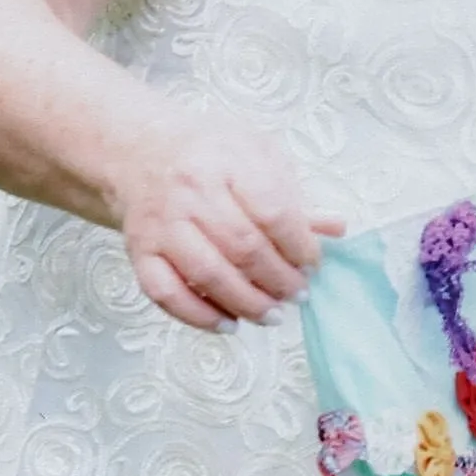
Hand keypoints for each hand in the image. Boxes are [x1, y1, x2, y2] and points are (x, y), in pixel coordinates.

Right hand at [111, 123, 343, 330]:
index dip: (299, 245)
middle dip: (278, 279)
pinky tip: (229, 324)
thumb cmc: (208, 153)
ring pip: (207, 274)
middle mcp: (190, 193)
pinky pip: (166, 293)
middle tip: (299, 294)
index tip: (313, 263)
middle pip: (242, 247)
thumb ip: (294, 192)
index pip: (272, 211)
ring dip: (246, 303)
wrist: (138, 151)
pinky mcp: (139, 251)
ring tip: (273, 315)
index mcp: (227, 161)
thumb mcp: (256, 154)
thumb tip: (337, 228)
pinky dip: (198, 316)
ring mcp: (161, 225)